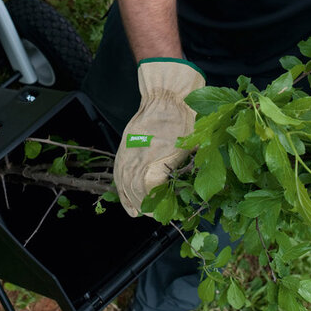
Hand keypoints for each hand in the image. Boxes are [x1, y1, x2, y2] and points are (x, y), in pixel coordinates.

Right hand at [113, 58, 204, 216]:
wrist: (168, 94)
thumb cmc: (184, 118)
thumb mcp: (192, 146)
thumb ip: (184, 168)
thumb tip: (185, 189)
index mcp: (156, 157)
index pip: (150, 190)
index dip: (157, 204)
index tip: (166, 212)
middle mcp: (138, 156)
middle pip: (135, 189)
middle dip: (144, 205)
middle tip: (154, 216)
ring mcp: (129, 151)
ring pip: (124, 181)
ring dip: (129, 199)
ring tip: (137, 213)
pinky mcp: (125, 146)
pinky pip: (118, 170)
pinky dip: (120, 186)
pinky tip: (124, 196)